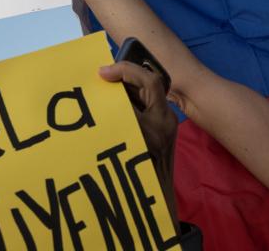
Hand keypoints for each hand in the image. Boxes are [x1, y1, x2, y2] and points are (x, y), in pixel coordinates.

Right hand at [99, 60, 179, 219]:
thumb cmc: (138, 175)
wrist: (154, 197)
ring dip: (127, 88)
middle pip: (149, 84)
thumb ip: (118, 114)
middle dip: (126, 76)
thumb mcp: (124, 140)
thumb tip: (107, 89)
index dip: (126, 70)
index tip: (103, 72)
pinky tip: (114, 103)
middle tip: (103, 77)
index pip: (149, 81)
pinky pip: (147, 106)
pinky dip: (130, 100)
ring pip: (147, 94)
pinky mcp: (163, 129)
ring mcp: (166, 125)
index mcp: (157, 121)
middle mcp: (165, 120)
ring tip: (106, 88)